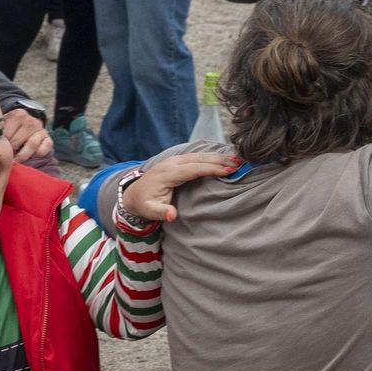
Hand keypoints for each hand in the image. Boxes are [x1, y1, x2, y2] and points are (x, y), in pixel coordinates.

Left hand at [4, 108, 51, 162]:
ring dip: (22, 155)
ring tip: (16, 159)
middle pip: (17, 141)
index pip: (7, 134)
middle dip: (11, 150)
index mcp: (17, 115)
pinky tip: (30, 155)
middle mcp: (31, 121)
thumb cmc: (11, 128)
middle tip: (7, 154)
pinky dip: (35, 155)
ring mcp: (41, 130)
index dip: (2, 144)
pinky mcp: (48, 140)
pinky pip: (42, 150)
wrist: (27, 124)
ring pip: (31, 146)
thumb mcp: (3, 126)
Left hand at [121, 152, 239, 222]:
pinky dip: (210, 156)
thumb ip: (161, 212)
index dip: (211, 169)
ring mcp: (174, 160)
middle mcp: (172, 163)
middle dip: (219, 160)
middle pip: (199, 159)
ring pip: (199, 155)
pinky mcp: (176, 161)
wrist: (133, 194)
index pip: (194, 169)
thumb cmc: (144, 204)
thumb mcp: (150, 211)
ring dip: (217, 156)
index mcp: (168, 174)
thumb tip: (172, 215)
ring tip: (236, 159)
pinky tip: (222, 158)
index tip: (228, 171)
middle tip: (239, 163)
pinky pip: (196, 156)